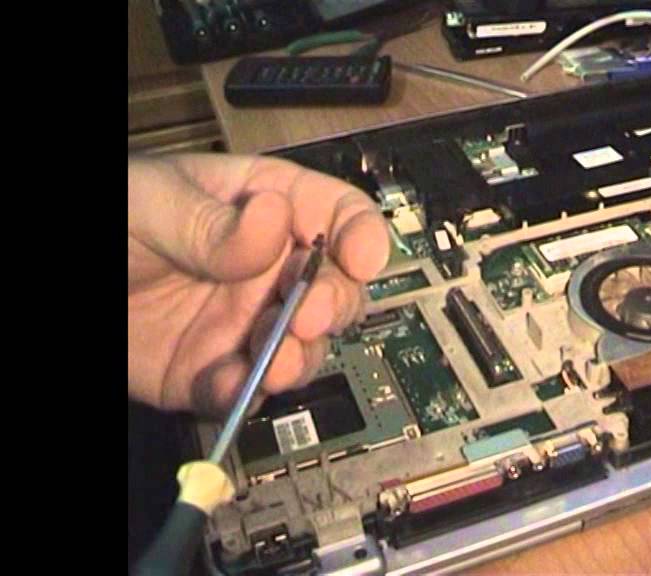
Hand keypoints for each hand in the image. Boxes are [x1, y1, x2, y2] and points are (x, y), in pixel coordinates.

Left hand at [128, 153, 388, 415]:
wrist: (42, 293)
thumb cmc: (105, 223)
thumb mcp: (147, 203)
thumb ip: (208, 222)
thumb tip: (275, 223)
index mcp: (262, 208)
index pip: (334, 213)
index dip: (359, 233)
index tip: (361, 258)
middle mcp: (267, 270)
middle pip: (334, 288)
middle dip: (333, 304)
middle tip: (307, 317)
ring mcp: (245, 323)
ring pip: (304, 347)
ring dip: (300, 357)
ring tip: (274, 363)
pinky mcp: (214, 372)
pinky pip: (248, 390)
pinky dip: (247, 395)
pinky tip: (229, 386)